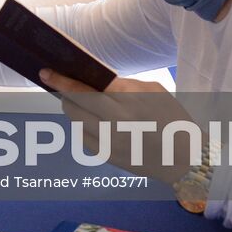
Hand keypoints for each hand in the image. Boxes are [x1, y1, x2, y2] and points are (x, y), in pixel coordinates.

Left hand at [42, 69, 194, 184]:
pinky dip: (84, 125)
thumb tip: (96, 80)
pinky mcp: (108, 157)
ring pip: (76, 120)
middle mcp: (116, 122)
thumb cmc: (172, 119)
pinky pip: (84, 137)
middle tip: (55, 82)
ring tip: (76, 100)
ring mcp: (110, 142)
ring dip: (72, 107)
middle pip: (74, 104)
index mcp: (129, 101)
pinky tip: (93, 120)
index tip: (46, 72)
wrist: (186, 159)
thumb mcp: (154, 91)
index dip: (63, 79)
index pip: (86, 87)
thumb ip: (124, 85)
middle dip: (61, 91)